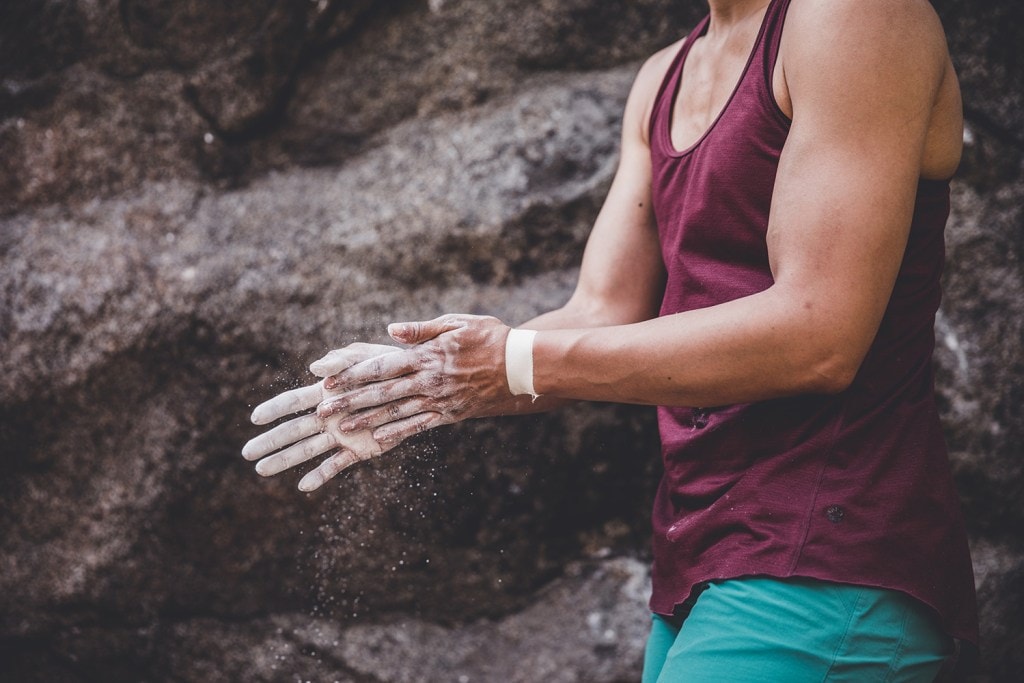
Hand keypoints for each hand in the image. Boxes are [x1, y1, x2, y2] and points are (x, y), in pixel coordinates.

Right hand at [242, 343, 399, 490]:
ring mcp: (342, 435)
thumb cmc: (389, 366)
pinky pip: (336, 464)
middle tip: (246, 453)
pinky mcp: (359, 450)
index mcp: (326, 394)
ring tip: (261, 471)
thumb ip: (341, 362)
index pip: (292, 403)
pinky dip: (320, 475)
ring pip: (307, 450)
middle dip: (269, 441)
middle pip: (292, 431)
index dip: (274, 410)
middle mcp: (329, 417)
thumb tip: (313, 369)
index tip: (254, 418)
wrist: (416, 388)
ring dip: (285, 460)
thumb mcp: (365, 358)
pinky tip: (303, 486)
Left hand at [315, 314, 515, 447]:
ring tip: (342, 429)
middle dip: (350, 402)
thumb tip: (390, 330)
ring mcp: (439, 400)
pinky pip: (419, 426)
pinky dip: (397, 434)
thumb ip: (421, 330)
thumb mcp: (456, 323)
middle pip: (382, 393)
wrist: (522, 367)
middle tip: (323, 411)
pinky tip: (377, 441)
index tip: (331, 380)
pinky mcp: (450, 415)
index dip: (354, 375)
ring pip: (396, 413)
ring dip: (366, 421)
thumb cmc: (490, 338)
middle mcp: (429, 380)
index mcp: (427, 355)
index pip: (383, 366)